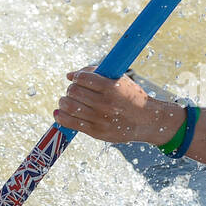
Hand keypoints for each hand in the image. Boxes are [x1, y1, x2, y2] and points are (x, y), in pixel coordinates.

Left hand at [54, 68, 180, 145]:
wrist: (147, 121)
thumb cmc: (131, 97)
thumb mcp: (120, 80)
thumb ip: (96, 73)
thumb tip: (70, 75)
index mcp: (112, 87)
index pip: (83, 78)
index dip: (77, 77)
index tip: (77, 79)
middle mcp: (105, 103)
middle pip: (74, 91)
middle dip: (71, 89)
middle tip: (74, 91)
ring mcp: (100, 118)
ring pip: (70, 106)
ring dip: (64, 101)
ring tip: (67, 101)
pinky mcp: (96, 131)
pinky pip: (71, 123)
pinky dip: (61, 116)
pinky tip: (59, 112)